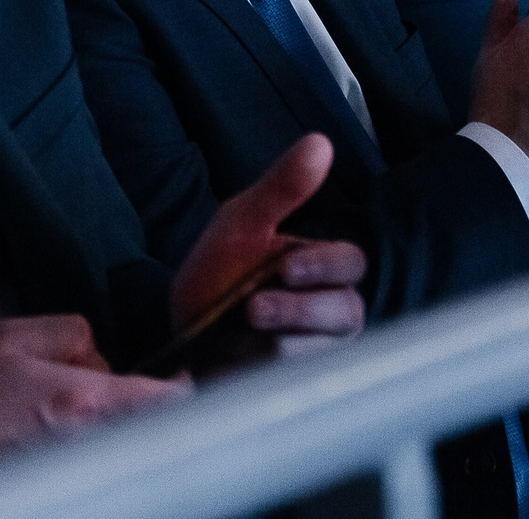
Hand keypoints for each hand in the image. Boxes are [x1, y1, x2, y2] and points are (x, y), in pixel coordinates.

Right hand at [0, 316, 184, 492]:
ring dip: (114, 428)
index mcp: (83, 403)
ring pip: (122, 446)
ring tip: (72, 417)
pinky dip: (90, 450)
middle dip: (143, 407)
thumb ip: (72, 334)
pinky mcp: (61, 487)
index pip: (166, 400)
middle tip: (124, 394)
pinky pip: (96, 465)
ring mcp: (76, 472)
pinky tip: (55, 439)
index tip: (181, 377)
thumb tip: (98, 355)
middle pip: (149, 427)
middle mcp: (88, 445)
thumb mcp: (15, 337)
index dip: (182, 386)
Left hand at [170, 134, 366, 365]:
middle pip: (345, 314)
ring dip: (272, 341)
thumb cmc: (219, 273)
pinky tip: (231, 360)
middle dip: (298, 311)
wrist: (178, 333)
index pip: (349, 264)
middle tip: (253, 307)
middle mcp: (330, 312)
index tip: (286, 266)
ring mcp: (316, 353)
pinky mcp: (293, 387)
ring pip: (317, 351)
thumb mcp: (242, 221)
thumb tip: (319, 141)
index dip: (323, 266)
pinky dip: (258, 370)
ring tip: (233, 333)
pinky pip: (292, 384)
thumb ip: (282, 186)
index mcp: (323, 268)